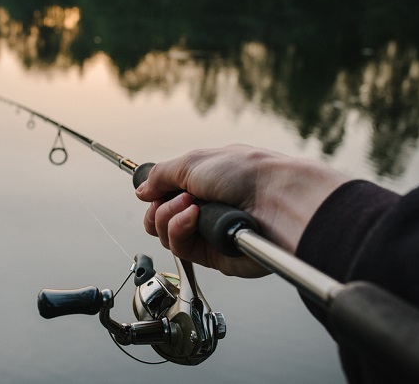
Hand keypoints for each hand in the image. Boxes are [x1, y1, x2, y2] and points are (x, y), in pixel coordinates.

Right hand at [135, 145, 348, 277]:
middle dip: (159, 207)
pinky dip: (179, 231)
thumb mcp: (194, 162)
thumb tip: (141, 191)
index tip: (153, 190)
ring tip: (191, 206)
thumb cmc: (246, 174)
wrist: (277, 201)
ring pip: (165, 235)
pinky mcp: (213, 256)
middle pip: (159, 218)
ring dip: (169, 217)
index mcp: (203, 184)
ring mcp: (207, 233)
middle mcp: (204, 209)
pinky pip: (180, 249)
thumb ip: (161, 175)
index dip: (155, 194)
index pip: (165, 195)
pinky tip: (193, 218)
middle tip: (175, 199)